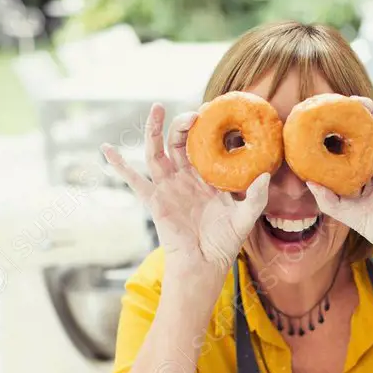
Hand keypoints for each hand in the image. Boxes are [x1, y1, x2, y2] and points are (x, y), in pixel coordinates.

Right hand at [101, 103, 268, 282]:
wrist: (205, 265)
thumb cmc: (225, 243)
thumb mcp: (245, 218)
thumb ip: (255, 198)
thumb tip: (265, 176)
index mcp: (206, 177)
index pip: (203, 146)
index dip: (205, 130)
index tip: (213, 115)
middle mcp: (184, 178)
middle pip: (178, 143)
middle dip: (182, 125)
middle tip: (193, 115)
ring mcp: (167, 187)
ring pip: (157, 152)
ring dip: (153, 129)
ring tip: (156, 108)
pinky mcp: (154, 201)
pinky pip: (133, 180)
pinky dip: (119, 165)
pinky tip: (107, 149)